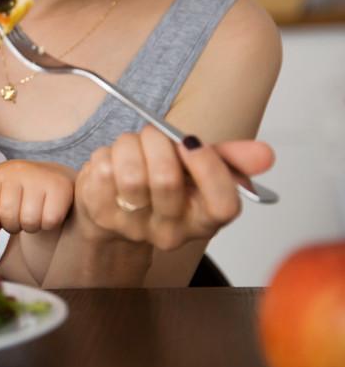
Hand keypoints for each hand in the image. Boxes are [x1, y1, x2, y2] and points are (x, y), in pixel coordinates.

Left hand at [0, 160, 75, 249]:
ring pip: (29, 220)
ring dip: (31, 227)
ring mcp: (40, 176)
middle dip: (13, 227)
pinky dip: (48, 225)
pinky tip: (48, 214)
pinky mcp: (60, 186)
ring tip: (34, 217)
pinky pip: (50, 220)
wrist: (55, 176)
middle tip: (20, 221)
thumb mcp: (2, 199)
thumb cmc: (22, 193)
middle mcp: (17, 171)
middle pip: (8, 214)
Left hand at [74, 126, 274, 249]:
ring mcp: (133, 226)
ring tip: (132, 146)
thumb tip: (265, 154)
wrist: (115, 209)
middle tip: (153, 134)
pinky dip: (106, 153)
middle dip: (158, 141)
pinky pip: (102, 170)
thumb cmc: (161, 185)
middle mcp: (171, 231)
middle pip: (167, 180)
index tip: (192, 142)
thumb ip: (232, 159)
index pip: (223, 205)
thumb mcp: (199, 170)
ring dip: (129, 145)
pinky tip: (113, 161)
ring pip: (131, 173)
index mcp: (204, 220)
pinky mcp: (101, 214)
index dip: (210, 168)